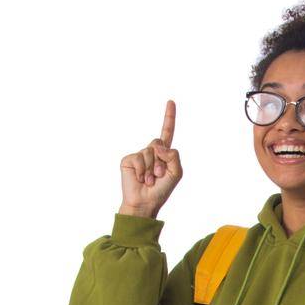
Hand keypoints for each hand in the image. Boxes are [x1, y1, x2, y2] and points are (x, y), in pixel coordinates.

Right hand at [119, 100, 182, 217]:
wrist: (145, 203)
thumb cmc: (161, 190)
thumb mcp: (176, 172)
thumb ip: (174, 155)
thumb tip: (158, 146)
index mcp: (163, 154)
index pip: (167, 132)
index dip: (169, 117)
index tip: (171, 101)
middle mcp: (150, 152)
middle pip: (159, 143)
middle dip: (161, 161)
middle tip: (158, 176)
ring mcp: (139, 155)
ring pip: (149, 152)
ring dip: (152, 169)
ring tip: (148, 180)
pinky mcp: (128, 160)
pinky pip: (139, 158)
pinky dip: (142, 171)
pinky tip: (140, 179)